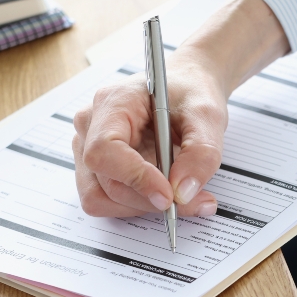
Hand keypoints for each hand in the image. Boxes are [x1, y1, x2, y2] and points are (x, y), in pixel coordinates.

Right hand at [73, 0, 288, 216]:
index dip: (135, 178)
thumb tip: (184, 192)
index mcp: (113, 103)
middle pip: (106, 182)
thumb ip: (201, 154)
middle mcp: (91, 125)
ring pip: (101, 198)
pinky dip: (138, 205)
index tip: (169, 195)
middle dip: (150, 200)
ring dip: (143, 206)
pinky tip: (166, 192)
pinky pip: (107, 200)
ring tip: (184, 197)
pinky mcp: (98, 166)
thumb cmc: (190, 93)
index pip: (104, 150)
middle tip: (195, 201)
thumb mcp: (207, 116)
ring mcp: (89, 147)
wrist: (186, 90)